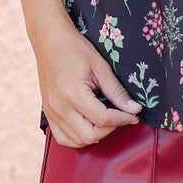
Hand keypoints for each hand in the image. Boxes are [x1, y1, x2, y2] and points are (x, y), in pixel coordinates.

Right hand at [32, 15, 142, 146]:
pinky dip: (78, 138)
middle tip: (119, 116)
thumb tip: (135, 110)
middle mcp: (60, 107)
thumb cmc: (75, 50)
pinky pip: (63, 138)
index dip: (123, 119)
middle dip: (110, 129)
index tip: (134, 115)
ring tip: (105, 120)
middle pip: (90, 135)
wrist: (49, 42)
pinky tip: (88, 126)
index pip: (103, 119)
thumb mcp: (101, 67)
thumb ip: (117, 91)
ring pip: (77, 141)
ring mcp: (51, 113)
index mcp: (73, 94)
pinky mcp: (48, 114)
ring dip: (95, 135)